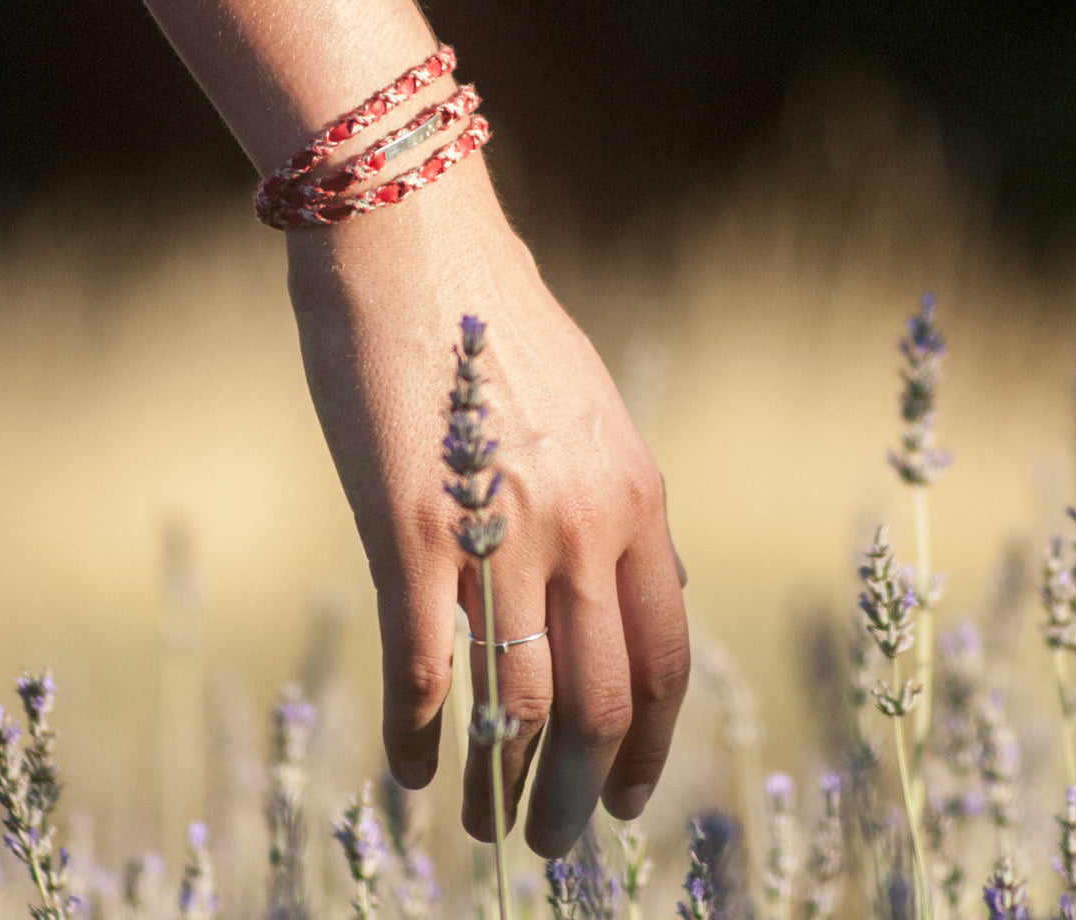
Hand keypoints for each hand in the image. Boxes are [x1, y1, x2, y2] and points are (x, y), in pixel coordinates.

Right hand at [286, 153, 689, 856]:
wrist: (412, 235)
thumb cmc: (490, 316)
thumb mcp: (586, 406)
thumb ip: (610, 496)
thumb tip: (628, 573)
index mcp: (634, 496)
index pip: (665, 654)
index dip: (649, 739)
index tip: (627, 792)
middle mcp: (584, 524)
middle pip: (600, 698)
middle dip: (580, 787)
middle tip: (557, 841)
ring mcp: (500, 530)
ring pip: (517, 704)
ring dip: (504, 783)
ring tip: (489, 829)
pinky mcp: (410, 528)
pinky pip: (426, 669)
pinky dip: (421, 739)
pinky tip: (412, 776)